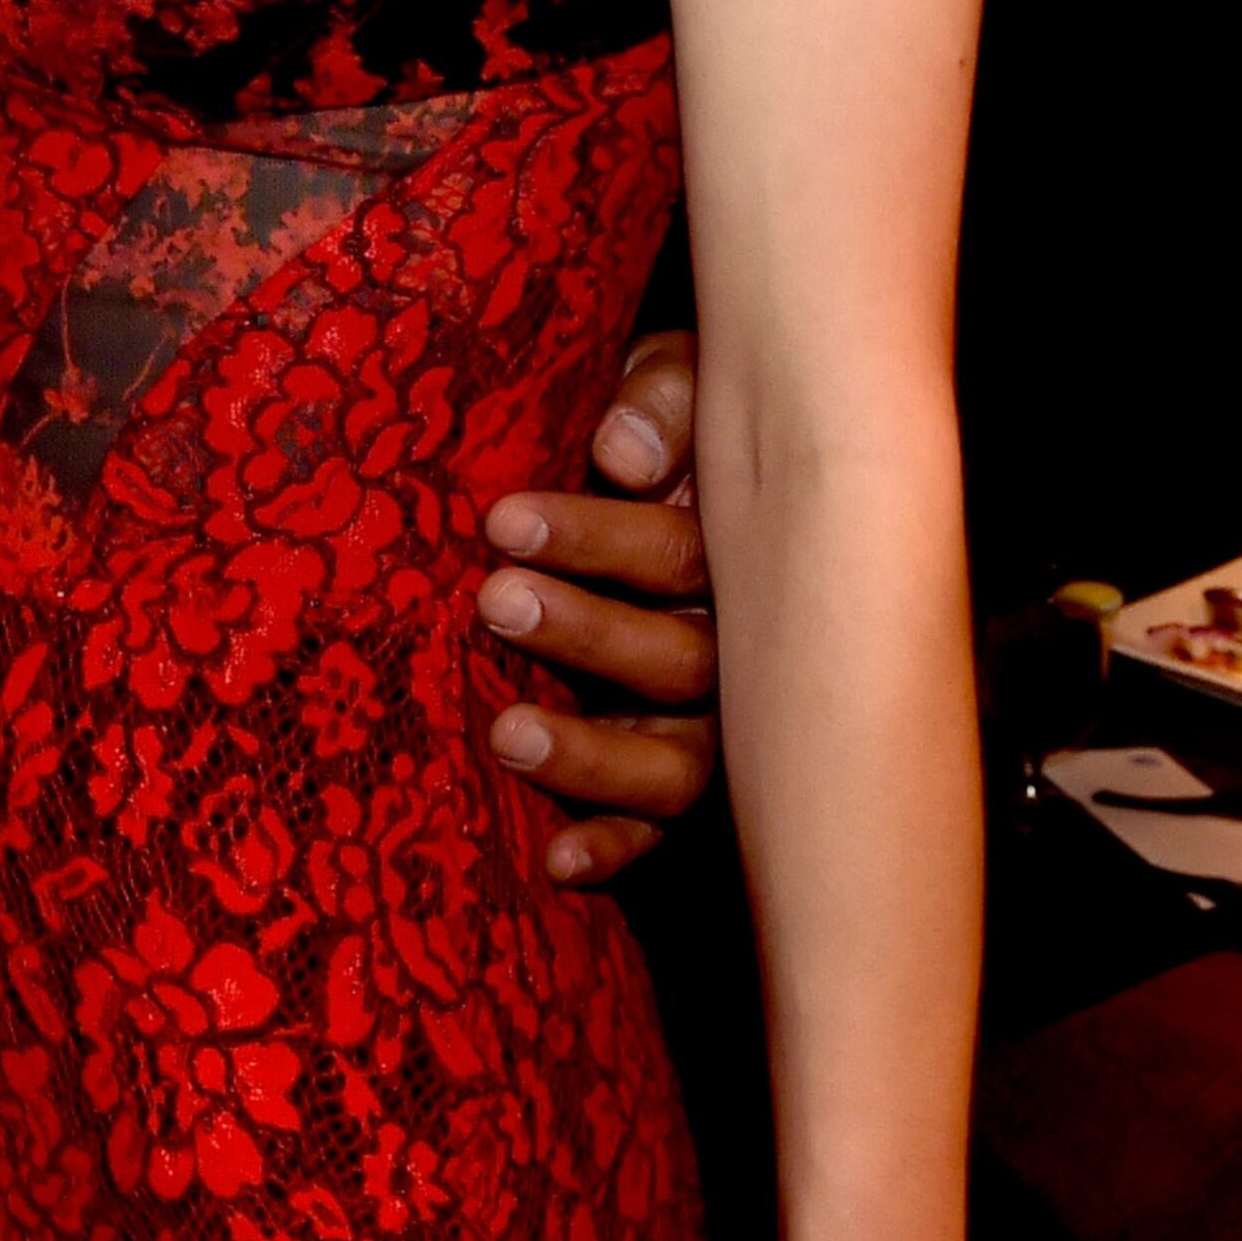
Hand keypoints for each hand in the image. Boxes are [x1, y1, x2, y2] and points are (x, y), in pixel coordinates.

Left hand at [477, 329, 717, 883]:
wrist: (706, 470)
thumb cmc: (672, 421)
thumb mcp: (681, 378)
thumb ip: (664, 401)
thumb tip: (622, 451)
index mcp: (747, 549)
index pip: (682, 554)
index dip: (597, 540)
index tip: (503, 523)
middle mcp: (744, 648)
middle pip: (681, 659)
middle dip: (584, 634)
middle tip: (494, 603)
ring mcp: (719, 725)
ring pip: (678, 761)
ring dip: (592, 754)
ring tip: (506, 734)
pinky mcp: (684, 788)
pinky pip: (664, 835)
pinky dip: (616, 848)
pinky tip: (557, 862)